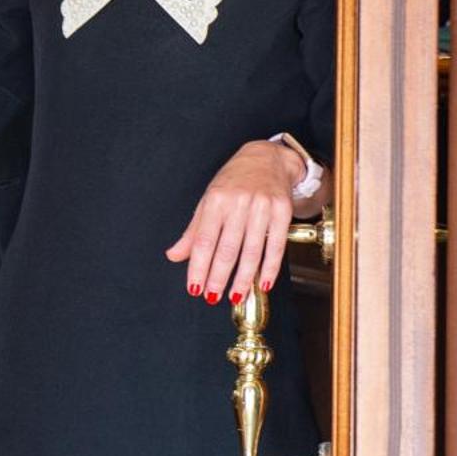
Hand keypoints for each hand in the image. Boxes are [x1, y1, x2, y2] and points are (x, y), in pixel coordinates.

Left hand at [165, 140, 309, 303]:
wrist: (267, 158)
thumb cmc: (233, 181)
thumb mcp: (208, 201)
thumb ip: (193, 232)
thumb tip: (174, 255)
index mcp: (216, 200)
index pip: (204, 240)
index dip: (199, 266)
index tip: (194, 286)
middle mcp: (239, 202)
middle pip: (227, 248)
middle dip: (219, 276)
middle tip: (212, 297)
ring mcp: (262, 206)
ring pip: (252, 250)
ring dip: (243, 278)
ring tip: (235, 296)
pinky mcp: (282, 211)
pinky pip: (276, 246)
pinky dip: (270, 268)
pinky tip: (262, 284)